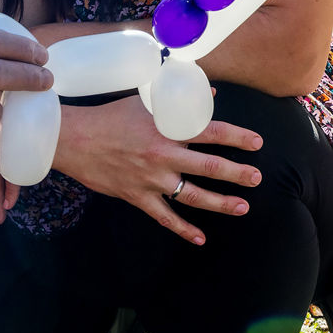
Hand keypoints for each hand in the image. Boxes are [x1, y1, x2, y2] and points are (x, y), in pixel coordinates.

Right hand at [54, 96, 262, 245]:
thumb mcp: (144, 100)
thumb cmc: (110, 116)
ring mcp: (151, 180)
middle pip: (208, 167)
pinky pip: (165, 217)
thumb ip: (178, 100)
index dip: (237, 137)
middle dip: (236, 174)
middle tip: (257, 178)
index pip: (211, 132)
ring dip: (220, 203)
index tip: (257, 142)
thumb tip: (209, 94)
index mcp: (166, 129)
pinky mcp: (137, 197)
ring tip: (242, 207)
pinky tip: (200, 238)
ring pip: (192, 195)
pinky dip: (183, 229)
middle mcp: (163, 156)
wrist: (75, 140)